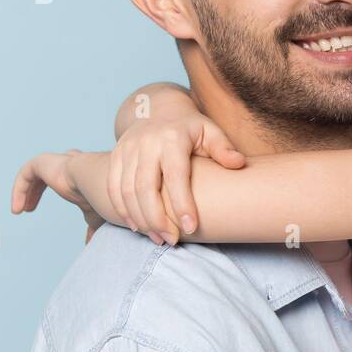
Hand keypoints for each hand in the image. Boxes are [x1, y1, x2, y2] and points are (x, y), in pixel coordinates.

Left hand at [11, 149, 105, 243]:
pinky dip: (19, 190)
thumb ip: (92, 227)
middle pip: (49, 173)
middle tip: (29, 208)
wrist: (97, 181)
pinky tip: (18, 208)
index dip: (60, 191)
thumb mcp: (96, 216)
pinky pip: (26, 174)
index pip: (69, 177)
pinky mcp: (43, 162)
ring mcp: (56, 161)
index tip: (53, 207)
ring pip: (35, 173)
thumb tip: (91, 243)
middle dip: (36, 191)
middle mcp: (70, 164)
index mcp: (84, 172)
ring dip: (25, 192)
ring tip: (19, 210)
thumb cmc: (101, 198)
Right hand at [108, 113, 243, 243]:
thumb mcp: (210, 132)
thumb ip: (223, 148)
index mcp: (172, 137)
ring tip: (158, 238)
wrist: (159, 111)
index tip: (191, 228)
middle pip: (145, 187)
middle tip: (171, 240)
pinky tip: (137, 227)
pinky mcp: (114, 156)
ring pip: (126, 191)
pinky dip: (122, 210)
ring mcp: (126, 149)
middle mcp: (146, 142)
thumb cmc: (191, 129)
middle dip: (157, 219)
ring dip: (140, 219)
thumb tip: (238, 163)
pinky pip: (112, 188)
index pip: (175, 176)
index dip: (182, 204)